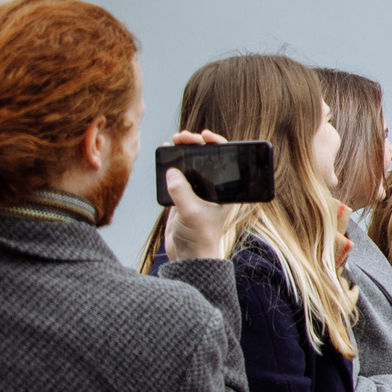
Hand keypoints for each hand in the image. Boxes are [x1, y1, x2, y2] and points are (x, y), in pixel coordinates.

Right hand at [161, 131, 242, 260]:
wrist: (188, 255)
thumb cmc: (199, 236)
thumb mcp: (191, 212)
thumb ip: (181, 191)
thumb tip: (172, 171)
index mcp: (225, 190)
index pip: (226, 160)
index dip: (217, 144)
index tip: (205, 136)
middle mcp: (214, 188)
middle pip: (207, 159)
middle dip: (196, 145)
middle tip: (183, 137)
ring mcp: (197, 191)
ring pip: (191, 165)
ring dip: (183, 153)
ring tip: (173, 142)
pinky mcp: (182, 197)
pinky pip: (177, 176)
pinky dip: (171, 165)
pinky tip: (165, 157)